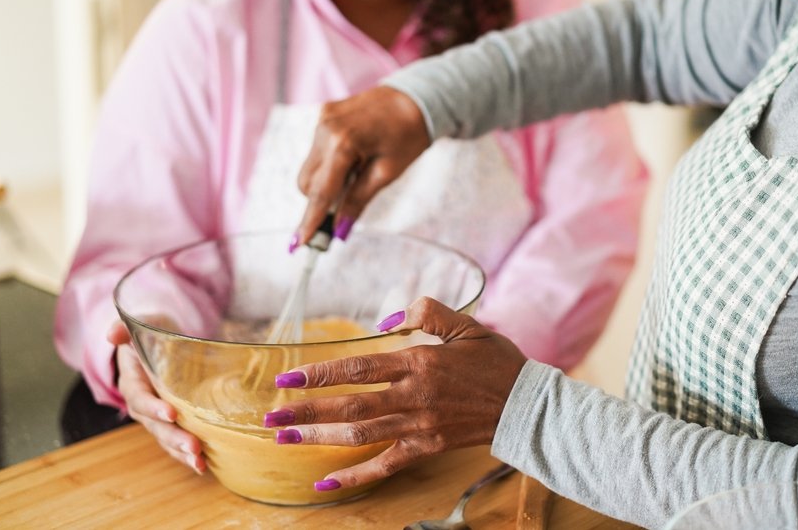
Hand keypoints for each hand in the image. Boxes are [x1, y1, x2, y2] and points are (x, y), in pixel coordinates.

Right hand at [107, 319, 205, 473]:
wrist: (161, 340)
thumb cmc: (152, 331)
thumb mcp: (141, 324)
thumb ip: (125, 328)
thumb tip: (113, 333)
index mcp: (133, 382)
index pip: (140, 398)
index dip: (153, 407)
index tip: (172, 413)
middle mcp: (143, 405)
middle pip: (156, 426)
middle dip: (174, 438)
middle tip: (193, 447)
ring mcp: (156, 417)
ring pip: (166, 439)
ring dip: (182, 452)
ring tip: (199, 463)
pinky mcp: (172, 422)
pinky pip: (176, 442)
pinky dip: (187, 455)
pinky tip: (203, 466)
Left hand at [264, 298, 527, 489]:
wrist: (526, 405)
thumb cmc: (496, 361)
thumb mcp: (466, 324)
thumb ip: (427, 312)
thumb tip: (388, 320)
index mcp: (419, 362)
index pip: (358, 368)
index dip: (320, 373)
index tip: (287, 378)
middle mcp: (414, 397)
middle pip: (349, 407)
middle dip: (306, 411)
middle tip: (271, 416)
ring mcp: (419, 426)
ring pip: (360, 435)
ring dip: (319, 438)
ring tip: (285, 439)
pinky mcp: (426, 448)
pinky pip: (384, 465)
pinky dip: (354, 476)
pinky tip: (325, 484)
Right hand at [295, 86, 429, 244]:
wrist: (415, 97)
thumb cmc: (408, 135)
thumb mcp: (387, 172)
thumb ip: (358, 201)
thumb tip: (340, 230)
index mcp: (343, 142)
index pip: (321, 191)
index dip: (311, 220)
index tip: (299, 244)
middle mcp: (325, 128)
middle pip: (307, 182)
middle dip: (320, 201)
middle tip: (340, 215)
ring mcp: (322, 119)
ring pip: (309, 167)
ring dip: (326, 182)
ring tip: (356, 175)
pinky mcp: (324, 115)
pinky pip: (317, 150)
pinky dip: (329, 163)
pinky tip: (353, 159)